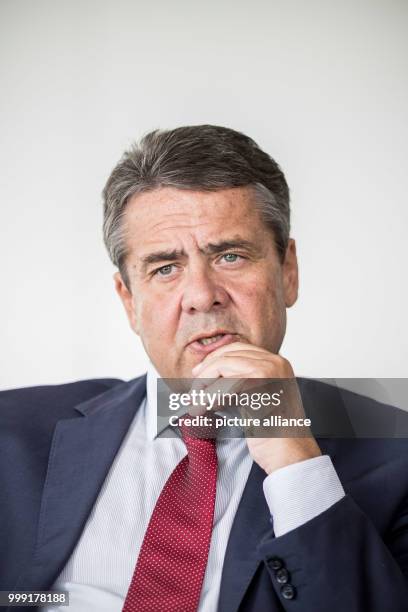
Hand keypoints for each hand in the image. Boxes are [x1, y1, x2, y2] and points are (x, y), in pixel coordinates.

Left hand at [191, 342, 320, 473]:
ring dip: (203, 385)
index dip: (213, 359)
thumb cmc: (274, 432)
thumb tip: (208, 373)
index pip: (237, 348)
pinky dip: (208, 398)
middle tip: (194, 391)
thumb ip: (240, 381)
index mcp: (276, 362)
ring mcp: (269, 374)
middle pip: (227, 355)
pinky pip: (224, 387)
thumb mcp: (259, 397)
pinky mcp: (260, 389)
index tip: (199, 373)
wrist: (291, 454)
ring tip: (196, 403)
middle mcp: (275, 363)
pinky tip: (203, 410)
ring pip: (222, 366)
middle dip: (205, 372)